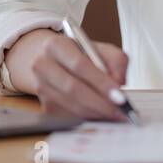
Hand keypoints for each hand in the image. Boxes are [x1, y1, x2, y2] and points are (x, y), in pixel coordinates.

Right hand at [4, 28, 129, 120]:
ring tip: (116, 115)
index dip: (101, 82)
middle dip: (100, 103)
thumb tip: (119, 82)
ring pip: (71, 105)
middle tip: (121, 110)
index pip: (79, 65)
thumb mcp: (99, 48)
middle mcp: (43, 65)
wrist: (48, 59)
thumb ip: (115, 60)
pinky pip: (70, 114)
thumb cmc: (78, 53)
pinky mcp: (45, 105)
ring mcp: (41, 87)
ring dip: (96, 113)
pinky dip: (89, 117)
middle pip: (72, 88)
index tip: (120, 96)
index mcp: (56, 45)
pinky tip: (103, 115)